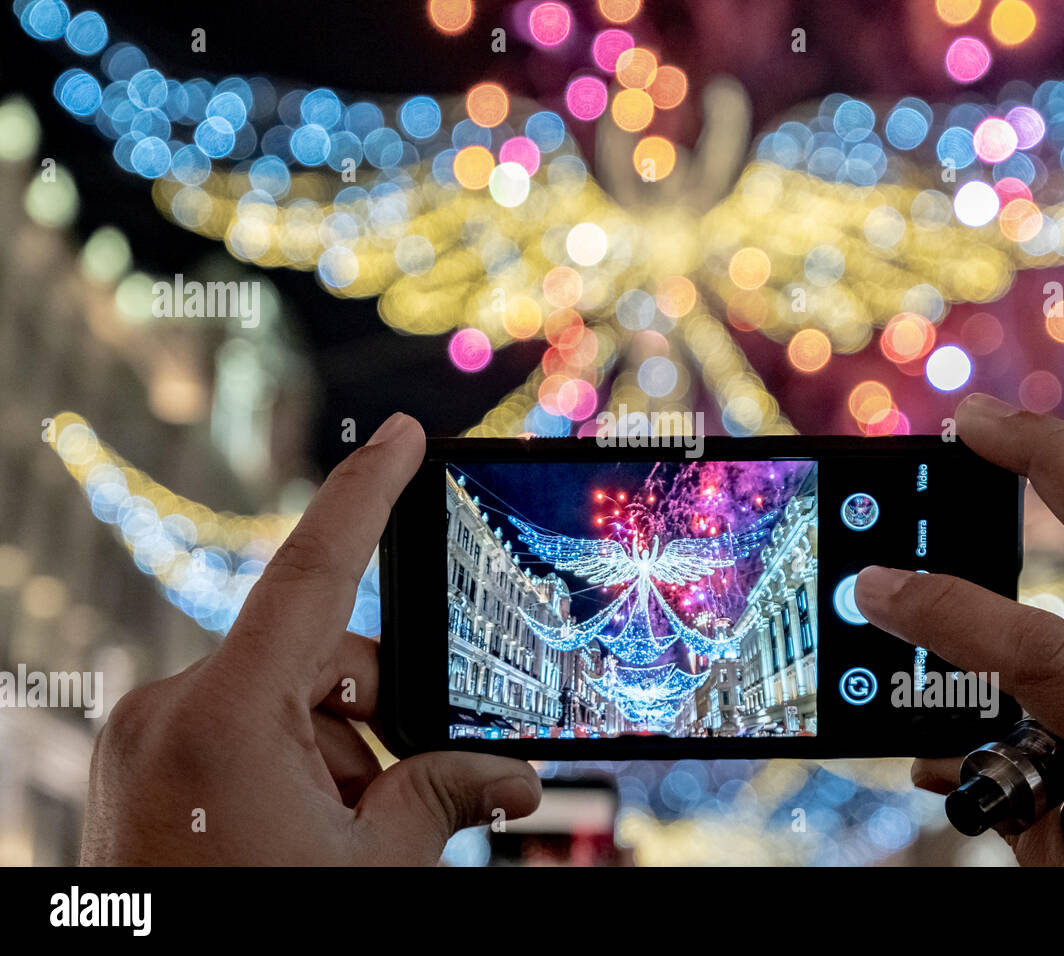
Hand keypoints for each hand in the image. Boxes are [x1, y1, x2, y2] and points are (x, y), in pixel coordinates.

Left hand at [80, 413, 540, 864]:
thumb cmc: (260, 928)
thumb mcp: (373, 870)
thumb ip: (446, 797)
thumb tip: (513, 776)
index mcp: (220, 720)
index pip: (309, 575)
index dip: (364, 495)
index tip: (403, 433)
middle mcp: (169, 709)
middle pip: (317, 659)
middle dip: (381, 713)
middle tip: (416, 792)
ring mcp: (147, 736)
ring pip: (285, 700)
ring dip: (339, 751)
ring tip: (348, 842)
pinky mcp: (142, 760)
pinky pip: (242, 727)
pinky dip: (293, 763)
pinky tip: (309, 836)